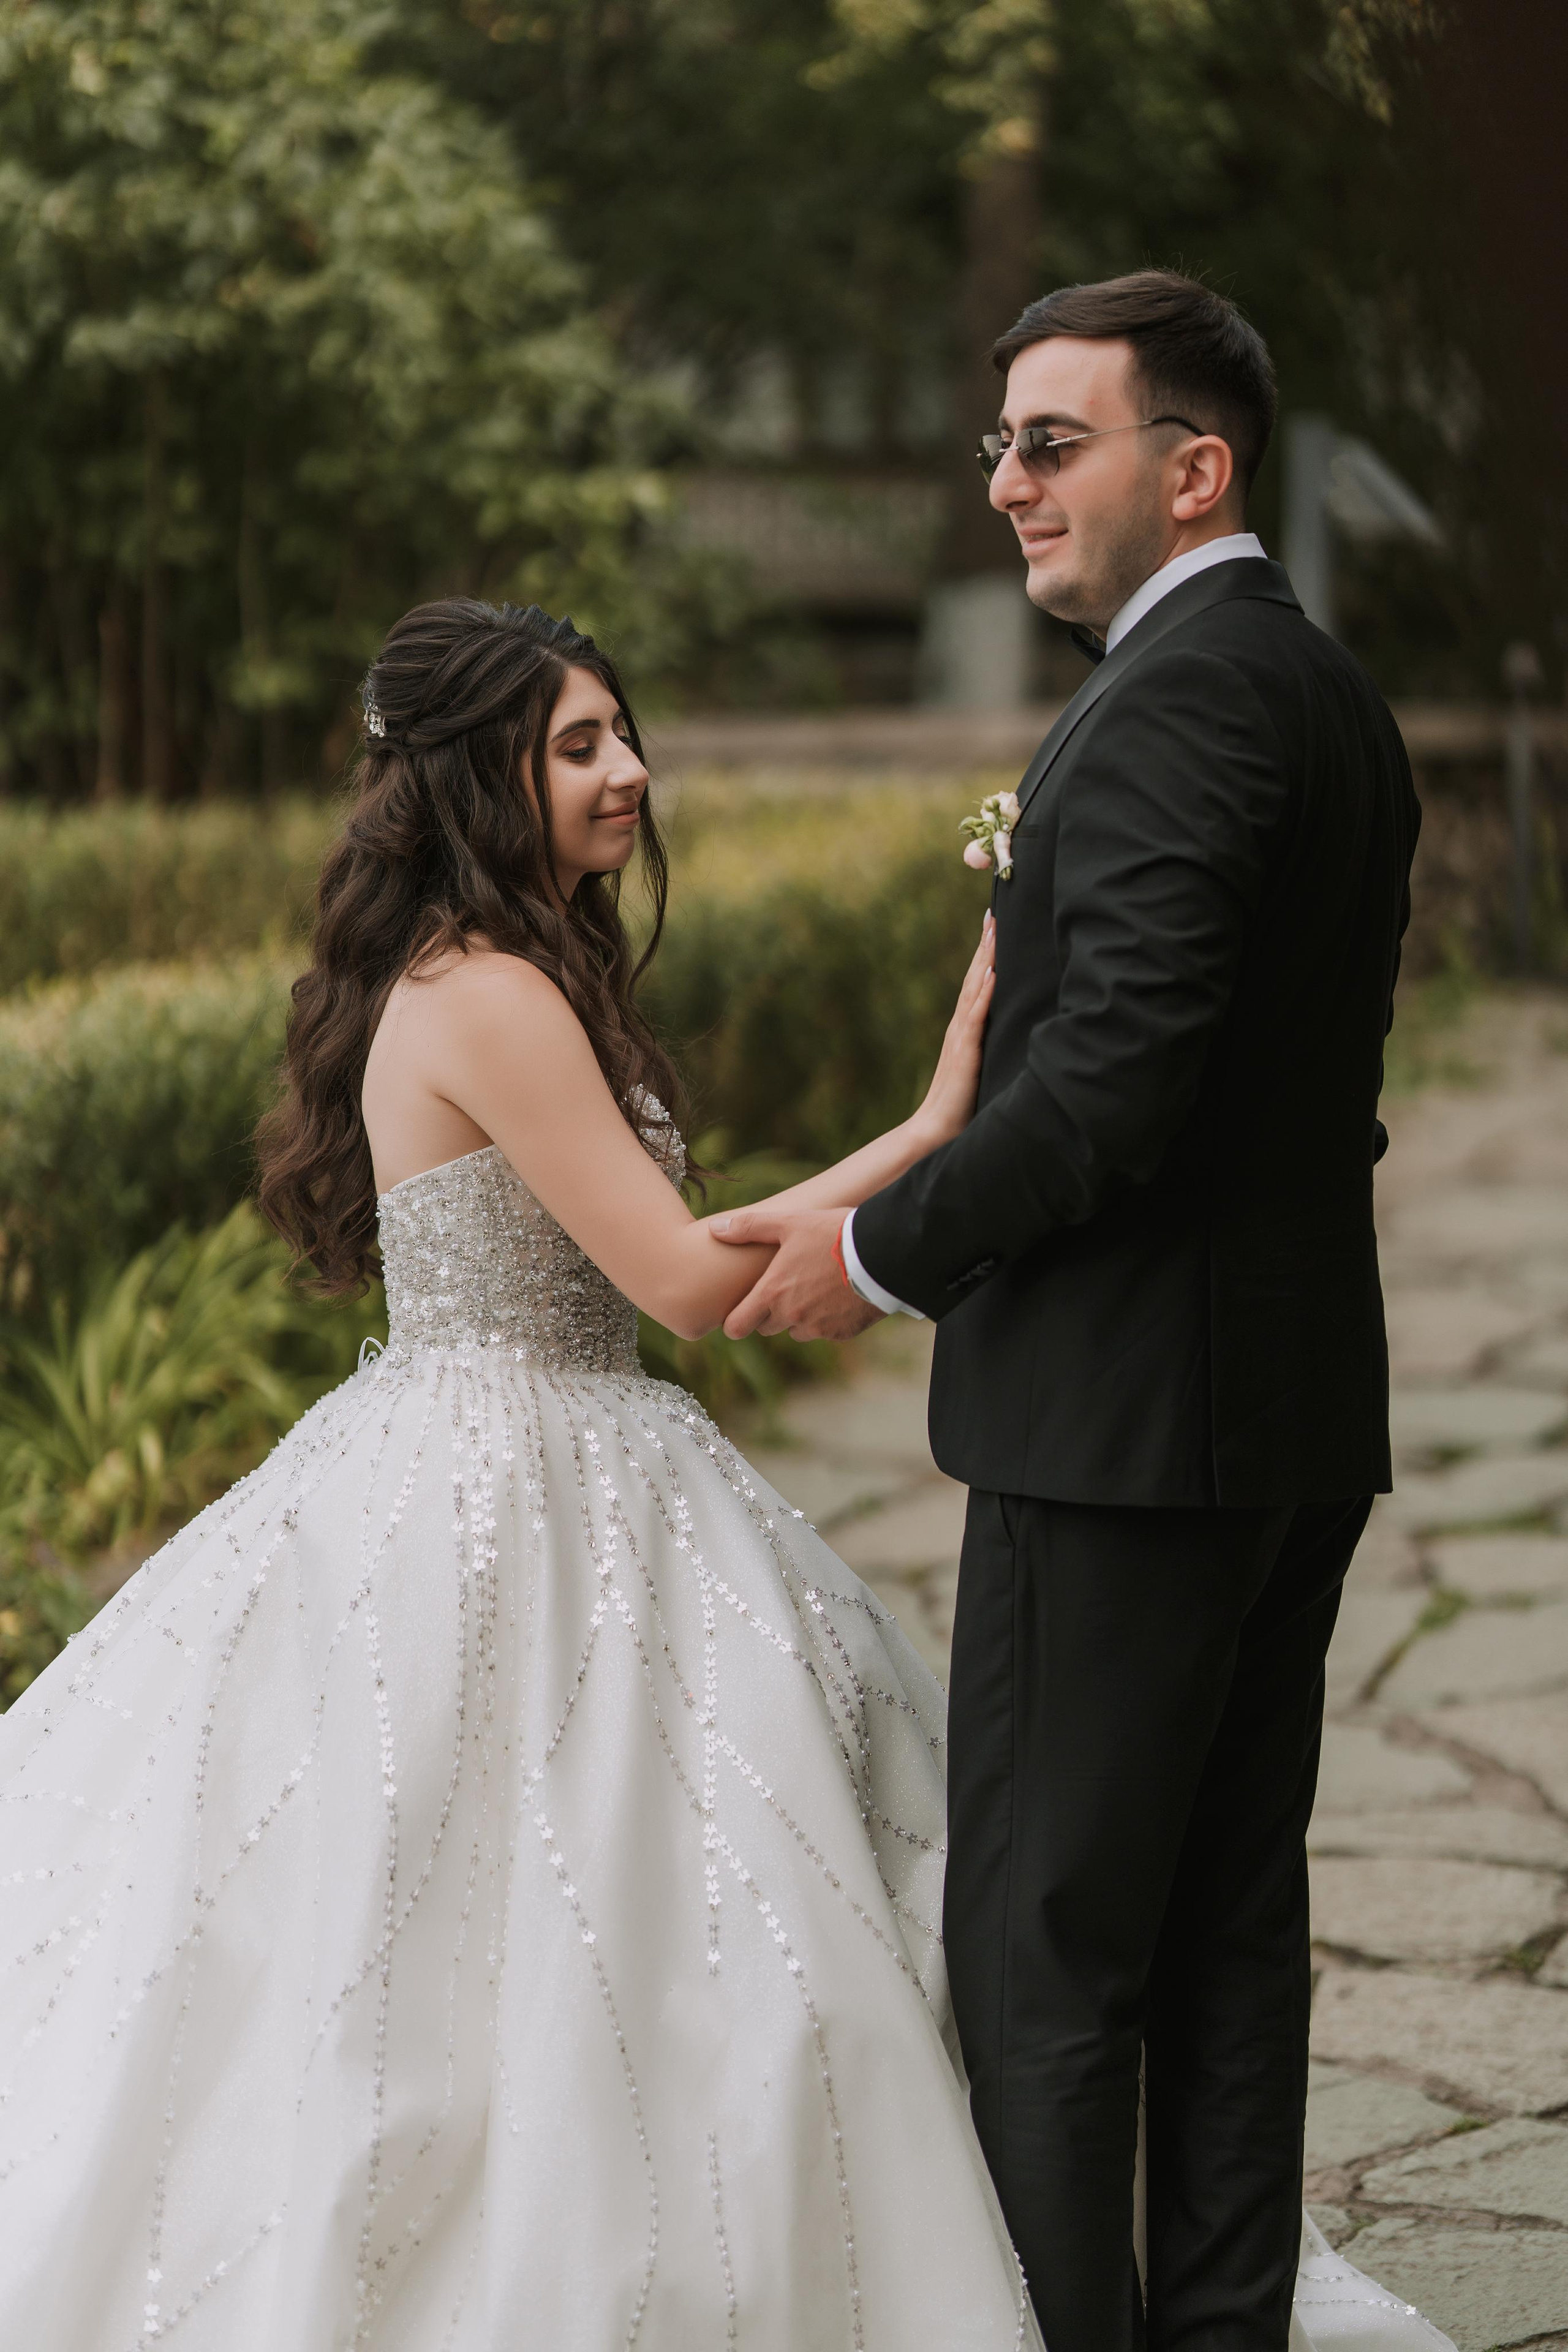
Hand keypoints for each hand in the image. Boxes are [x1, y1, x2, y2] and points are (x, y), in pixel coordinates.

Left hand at [709, 1206, 882, 1340]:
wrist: (882, 1252)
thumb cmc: (832, 1233)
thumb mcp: (789, 1222)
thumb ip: (750, 1227)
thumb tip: (714, 1229)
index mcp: (772, 1293)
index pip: (737, 1326)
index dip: (734, 1322)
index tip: (738, 1314)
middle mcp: (791, 1317)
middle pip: (767, 1328)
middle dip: (770, 1312)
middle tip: (785, 1286)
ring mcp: (818, 1328)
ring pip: (797, 1331)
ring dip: (799, 1317)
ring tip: (815, 1287)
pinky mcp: (843, 1333)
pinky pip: (826, 1331)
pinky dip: (828, 1319)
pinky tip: (838, 1295)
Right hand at [915, 913, 994, 1144]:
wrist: (936, 1130)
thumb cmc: (961, 1104)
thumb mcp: (980, 1067)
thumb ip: (989, 1047)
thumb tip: (1009, 1033)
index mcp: (965, 1029)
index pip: (977, 983)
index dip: (986, 954)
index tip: (994, 925)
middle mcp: (960, 1026)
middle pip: (974, 976)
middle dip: (985, 944)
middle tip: (994, 912)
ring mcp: (960, 1036)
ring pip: (973, 988)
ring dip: (985, 958)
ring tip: (994, 929)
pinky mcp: (965, 1052)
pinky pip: (975, 1016)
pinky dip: (983, 993)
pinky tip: (991, 973)